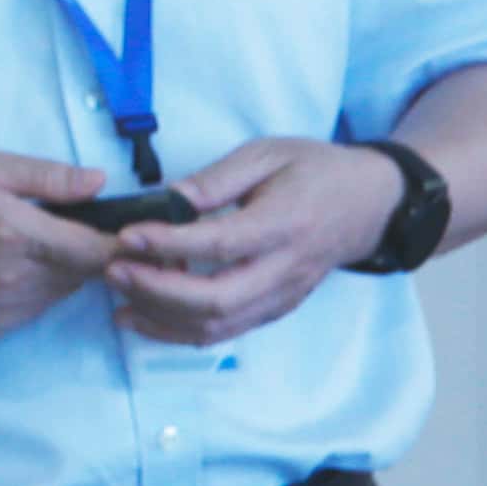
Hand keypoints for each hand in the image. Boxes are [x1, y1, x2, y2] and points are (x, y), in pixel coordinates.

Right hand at [0, 149, 123, 341]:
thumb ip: (44, 176)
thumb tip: (100, 182)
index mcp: (14, 233)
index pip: (98, 251)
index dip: (122, 244)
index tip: (127, 233)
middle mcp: (11, 279)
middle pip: (83, 275)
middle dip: (80, 251)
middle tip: (51, 225)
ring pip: (59, 295)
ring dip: (56, 272)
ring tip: (18, 244)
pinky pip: (30, 311)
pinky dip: (29, 291)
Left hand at [108, 139, 403, 349]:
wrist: (373, 202)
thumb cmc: (317, 171)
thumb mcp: (268, 154)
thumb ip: (217, 179)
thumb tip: (168, 198)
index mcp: (284, 224)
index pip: (221, 244)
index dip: (170, 244)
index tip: (127, 236)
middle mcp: (285, 269)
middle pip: (218, 300)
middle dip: (158, 291)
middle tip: (113, 270)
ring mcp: (283, 295)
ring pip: (219, 325)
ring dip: (163, 318)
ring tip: (117, 297)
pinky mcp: (276, 308)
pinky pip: (226, 331)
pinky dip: (180, 331)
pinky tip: (143, 317)